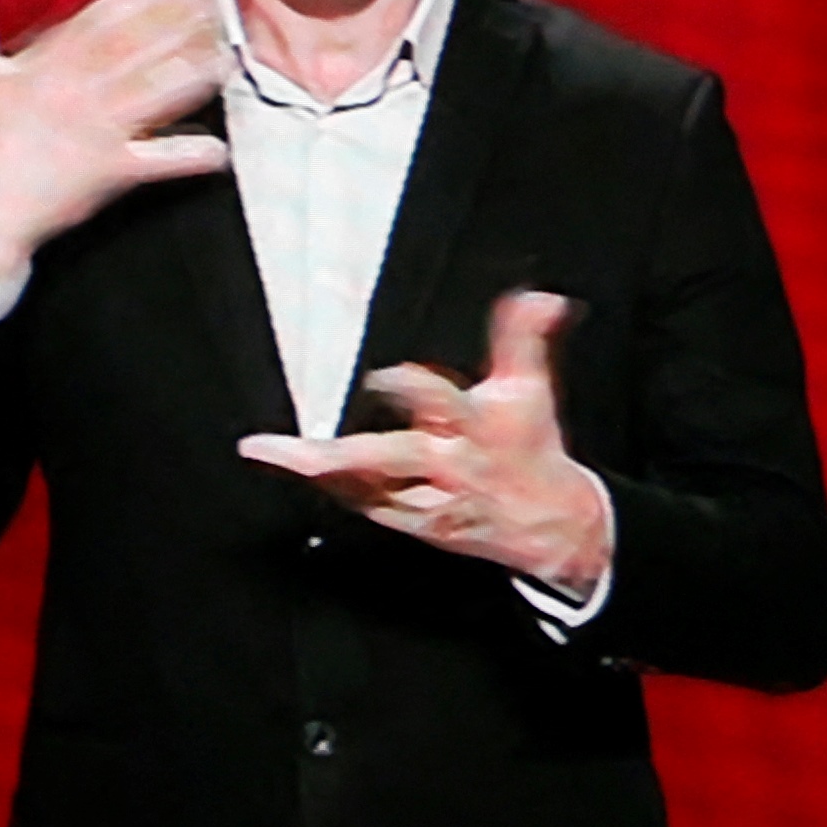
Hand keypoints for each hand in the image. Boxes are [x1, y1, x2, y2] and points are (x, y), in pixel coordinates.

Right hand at [0, 0, 227, 297]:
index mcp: (43, 66)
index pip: (99, 19)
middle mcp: (77, 91)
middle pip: (139, 46)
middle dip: (180, 21)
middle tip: (215, 4)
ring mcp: (98, 131)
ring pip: (158, 93)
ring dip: (196, 73)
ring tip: (227, 54)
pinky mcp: (113, 172)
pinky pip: (162, 160)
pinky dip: (192, 154)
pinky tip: (219, 146)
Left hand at [243, 287, 619, 590]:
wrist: (558, 527)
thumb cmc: (529, 446)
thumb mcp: (529, 390)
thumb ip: (522, 338)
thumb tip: (542, 298)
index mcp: (476, 427)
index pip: (436, 400)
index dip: (406, 386)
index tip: (381, 378)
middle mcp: (449, 464)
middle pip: (392, 457)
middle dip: (341, 456)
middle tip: (287, 450)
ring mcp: (430, 499)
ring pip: (368, 488)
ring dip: (320, 471)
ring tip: (268, 453)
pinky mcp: (417, 525)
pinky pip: (366, 507)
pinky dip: (334, 488)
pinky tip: (292, 470)